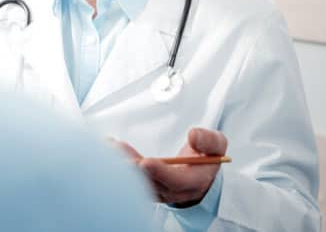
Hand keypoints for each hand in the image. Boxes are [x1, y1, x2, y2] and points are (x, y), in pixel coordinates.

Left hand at [111, 127, 227, 205]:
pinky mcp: (147, 186)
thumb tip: (193, 135)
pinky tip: (108, 149)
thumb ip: (208, 140)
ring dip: (122, 165)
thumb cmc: (207, 156)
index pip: (175, 181)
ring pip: (137, 181)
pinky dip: (119, 165)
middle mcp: (173, 190)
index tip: (147, 162)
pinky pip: (131, 179)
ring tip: (109, 146)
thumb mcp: (217, 145)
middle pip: (151, 183)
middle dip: (133, 167)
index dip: (161, 173)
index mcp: (193, 181)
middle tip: (118, 151)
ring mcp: (158, 190)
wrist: (201, 173)